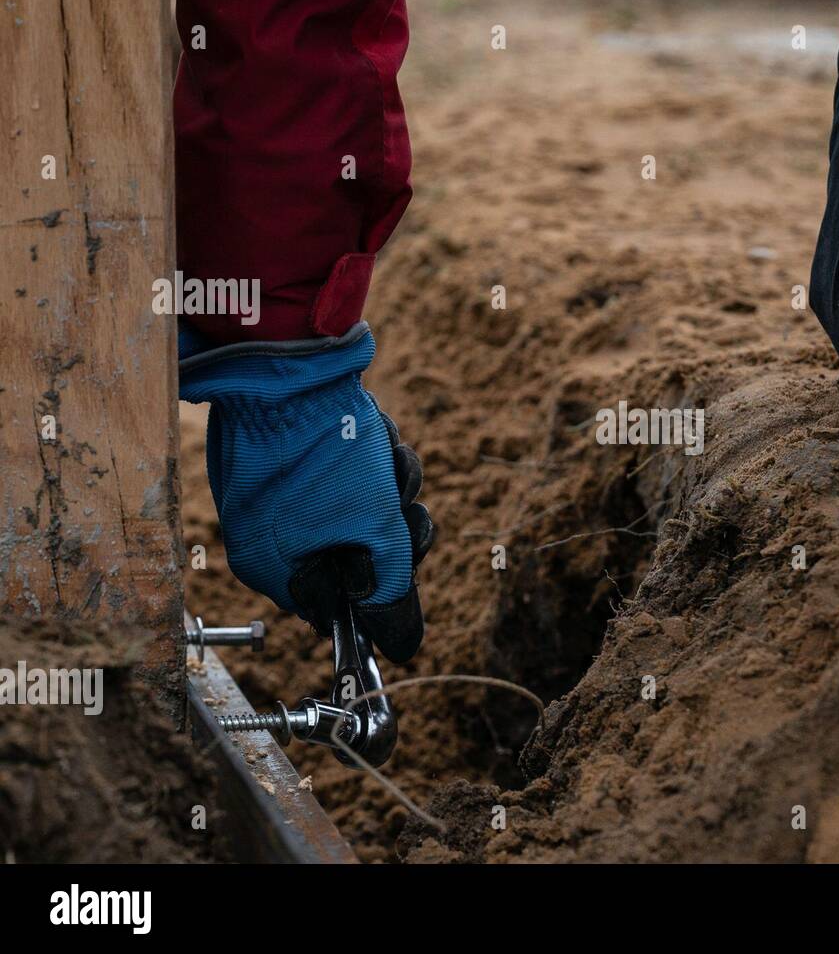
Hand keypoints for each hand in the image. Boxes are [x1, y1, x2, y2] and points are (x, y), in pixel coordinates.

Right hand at [179, 322, 434, 662]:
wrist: (292, 360)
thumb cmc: (328, 448)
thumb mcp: (375, 526)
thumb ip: (392, 585)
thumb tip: (402, 642)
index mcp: (272, 568)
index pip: (339, 605)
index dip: (383, 583)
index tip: (404, 555)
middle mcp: (269, 536)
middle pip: (357, 557)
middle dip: (391, 525)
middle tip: (399, 502)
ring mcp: (281, 495)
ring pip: (363, 511)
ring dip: (388, 486)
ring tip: (384, 457)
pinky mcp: (298, 458)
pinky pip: (350, 476)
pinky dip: (373, 458)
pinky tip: (375, 435)